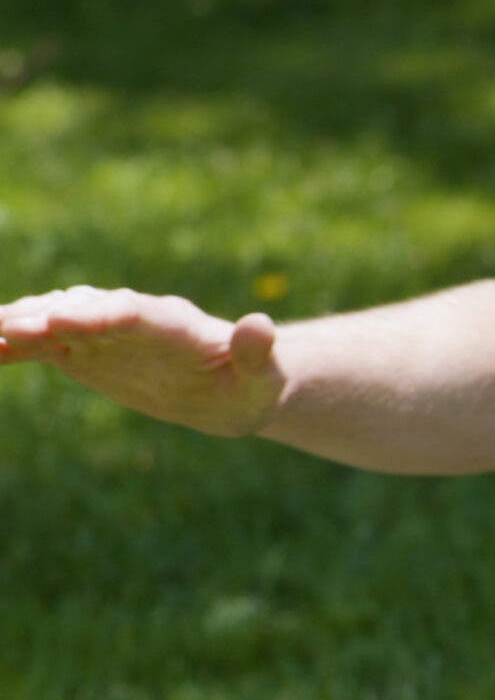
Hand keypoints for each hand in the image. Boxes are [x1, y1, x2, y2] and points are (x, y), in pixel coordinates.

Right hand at [0, 286, 283, 438]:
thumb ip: (257, 353)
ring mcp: (104, 333)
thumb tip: (261, 324)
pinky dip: (14, 346)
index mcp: (176, 324)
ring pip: (55, 321)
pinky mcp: (84, 351)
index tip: (64, 321)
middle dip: (48, 317)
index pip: (133, 313)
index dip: (99, 316)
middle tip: (10, 327)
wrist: (230, 388)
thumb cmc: (252, 384)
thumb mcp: (264, 377)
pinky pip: (43, 345)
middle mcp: (132, 319)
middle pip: (85, 311)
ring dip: (20, 324)